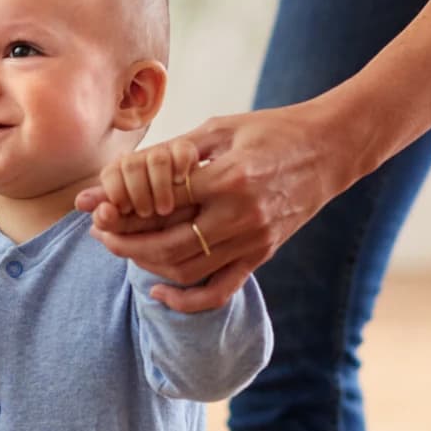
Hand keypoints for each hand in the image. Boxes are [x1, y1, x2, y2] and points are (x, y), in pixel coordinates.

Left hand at [77, 103, 354, 311]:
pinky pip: (220, 290)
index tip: (100, 206)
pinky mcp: (262, 255)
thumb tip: (121, 170)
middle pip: (168, 244)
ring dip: (146, 265)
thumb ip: (172, 153)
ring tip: (121, 248)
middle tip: (100, 232)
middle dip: (125, 242)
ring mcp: (254, 240)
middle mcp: (241, 215)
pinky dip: (186, 301)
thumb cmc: (271, 130)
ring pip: (188, 270)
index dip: (123, 206)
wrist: (330, 149)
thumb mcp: (221, 129)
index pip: (161, 202)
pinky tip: (158, 292)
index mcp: (229, 177)